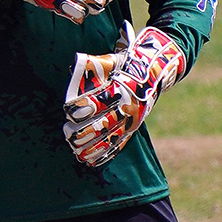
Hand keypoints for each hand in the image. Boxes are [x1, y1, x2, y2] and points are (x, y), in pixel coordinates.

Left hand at [62, 23, 186, 166]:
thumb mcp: (111, 60)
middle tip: (69, 134)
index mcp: (120, 89)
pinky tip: (90, 161)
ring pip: (110, 138)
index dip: (81, 107)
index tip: (69, 111)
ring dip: (92, 147)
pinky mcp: (132, 129)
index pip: (97, 101)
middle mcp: (126, 107)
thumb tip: (76, 63)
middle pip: (103, 125)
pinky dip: (104, 154)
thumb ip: (94, 64)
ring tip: (76, 151)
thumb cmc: (125, 65)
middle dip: (84, 132)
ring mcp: (130, 120)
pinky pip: (119, 145)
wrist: (153, 72)